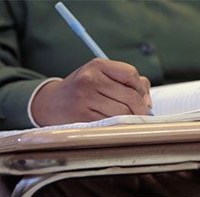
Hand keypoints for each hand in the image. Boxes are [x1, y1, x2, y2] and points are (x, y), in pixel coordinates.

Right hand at [31, 58, 151, 125]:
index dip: (142, 90)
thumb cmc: (83, 90)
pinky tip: (118, 126)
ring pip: (123, 113)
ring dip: (132, 119)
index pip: (131, 74)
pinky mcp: (82, 117)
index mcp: (97, 65)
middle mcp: (90, 79)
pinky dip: (120, 127)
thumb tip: (148, 102)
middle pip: (130, 96)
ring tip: (131, 121)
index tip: (144, 101)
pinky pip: (111, 124)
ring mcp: (85, 98)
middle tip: (143, 116)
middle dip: (141, 109)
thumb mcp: (101, 76)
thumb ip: (128, 82)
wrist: (51, 103)